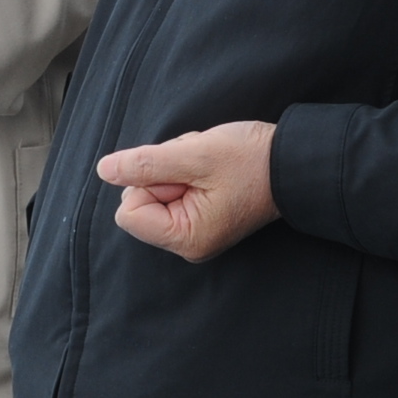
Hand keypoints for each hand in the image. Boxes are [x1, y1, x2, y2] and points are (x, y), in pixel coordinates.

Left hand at [99, 121, 280, 261]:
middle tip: (200, 167)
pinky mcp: (200, 215)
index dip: (149, 183)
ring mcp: (194, 230)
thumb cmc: (251, 160)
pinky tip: (212, 168)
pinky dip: (186, 169)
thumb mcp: (194, 155)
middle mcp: (188, 242)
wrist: (293, 161)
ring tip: (210, 166)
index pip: (129, 211)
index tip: (186, 176)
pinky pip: (173, 186)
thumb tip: (105, 170)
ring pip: (156, 188)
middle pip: (140, 199)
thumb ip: (145, 164)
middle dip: (163, 173)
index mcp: (186, 238)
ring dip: (176, 166)